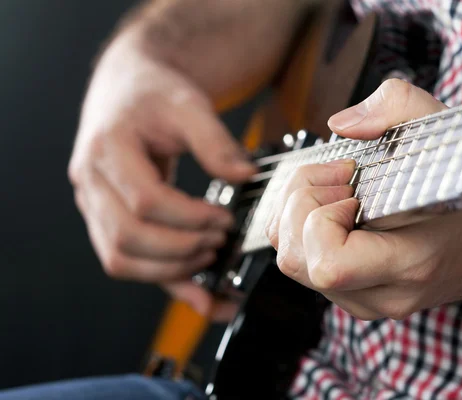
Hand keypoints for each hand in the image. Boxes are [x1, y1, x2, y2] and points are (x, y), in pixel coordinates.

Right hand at [68, 32, 255, 317]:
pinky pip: (128, 261)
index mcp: (107, 148)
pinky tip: (199, 294)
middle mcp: (91, 182)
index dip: (189, 218)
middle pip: (127, 238)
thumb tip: (246, 175)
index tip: (223, 218)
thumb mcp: (188, 104)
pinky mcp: (107, 219)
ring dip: (170, 269)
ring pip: (120, 259)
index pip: (145, 201)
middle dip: (182, 248)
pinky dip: (164, 280)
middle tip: (220, 240)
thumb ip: (216, 142)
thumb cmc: (152, 93)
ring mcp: (94, 205)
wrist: (127, 88)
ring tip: (211, 257)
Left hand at [265, 79, 461, 319]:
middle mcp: (381, 294)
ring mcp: (364, 300)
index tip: (352, 187)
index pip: (330, 265)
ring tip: (336, 191)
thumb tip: (341, 124)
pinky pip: (300, 262)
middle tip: (339, 180)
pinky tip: (332, 207)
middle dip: (301, 205)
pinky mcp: (352, 296)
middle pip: (295, 261)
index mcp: (411, 264)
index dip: (322, 217)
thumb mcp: (455, 134)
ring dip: (298, 214)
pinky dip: (301, 226)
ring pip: (290, 261)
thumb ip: (401, 109)